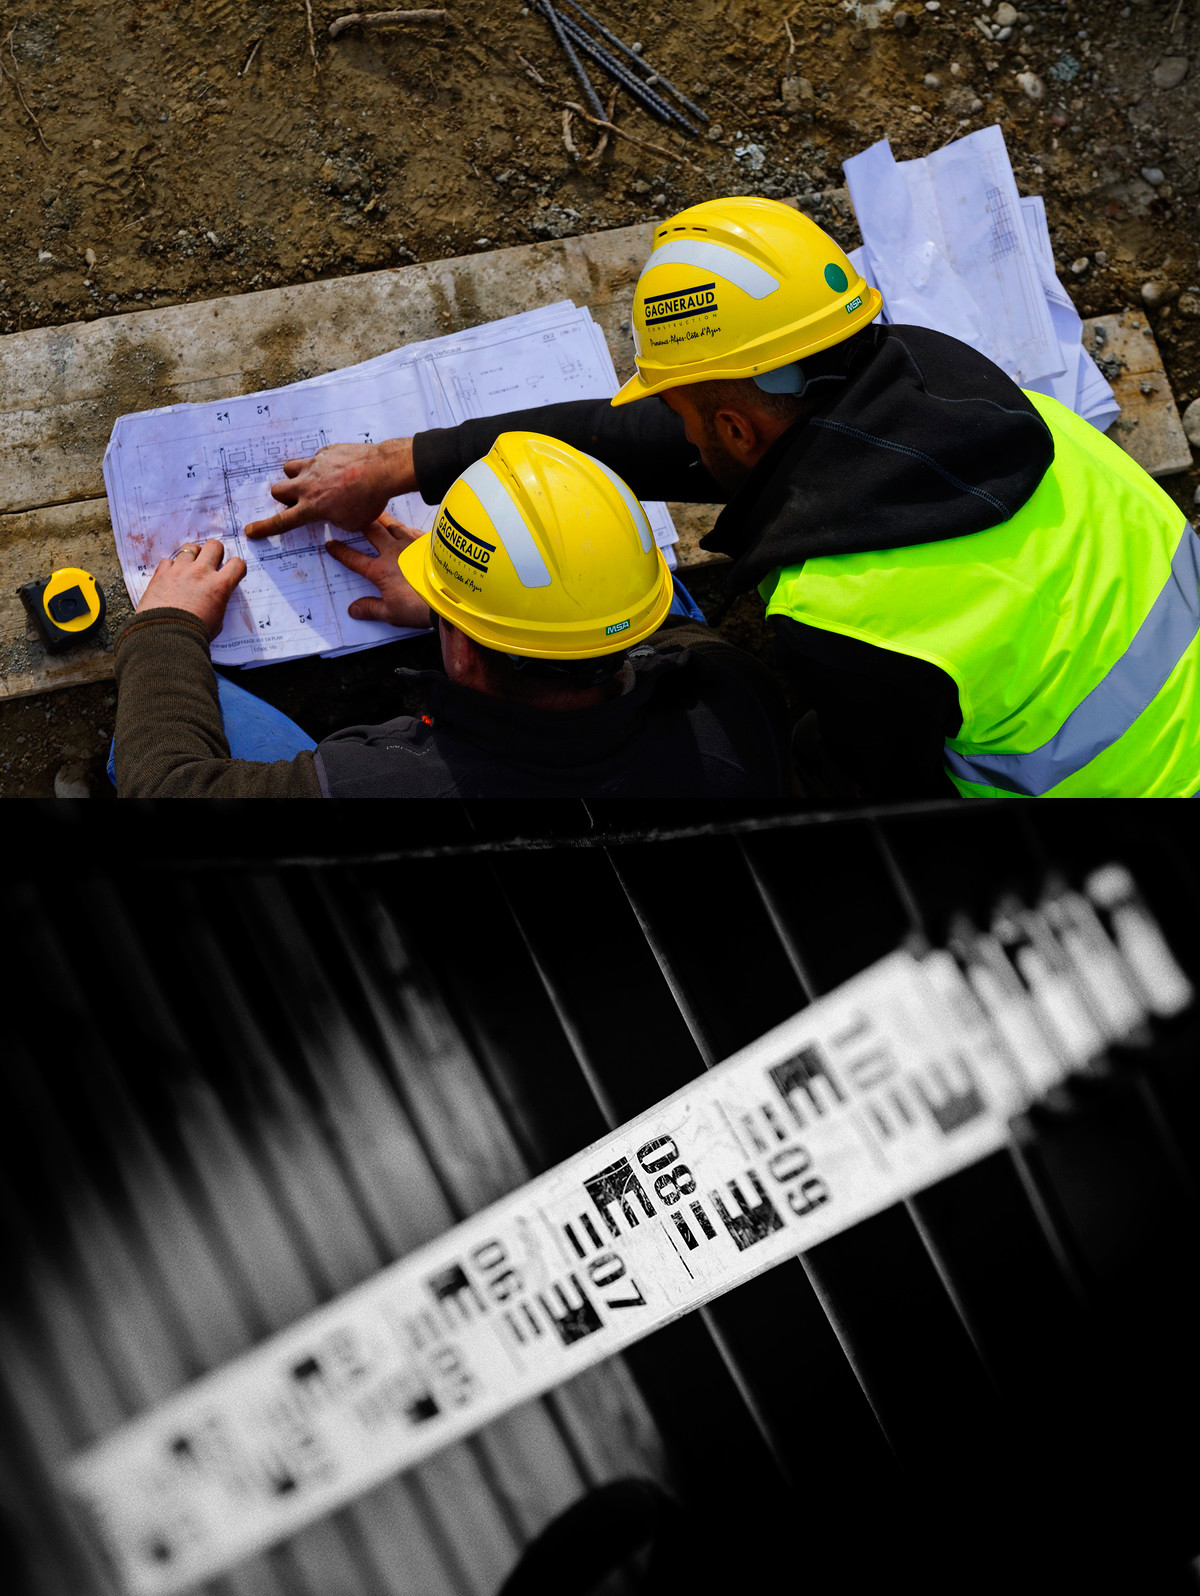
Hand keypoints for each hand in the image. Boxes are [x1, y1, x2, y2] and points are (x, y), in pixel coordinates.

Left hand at [135, 540, 246, 637]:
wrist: (167, 636)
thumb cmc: (195, 633)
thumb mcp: (217, 620)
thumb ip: (219, 602)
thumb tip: (215, 598)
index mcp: (220, 585)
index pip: (237, 564)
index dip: (237, 567)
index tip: (232, 572)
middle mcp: (201, 572)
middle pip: (214, 546)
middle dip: (215, 553)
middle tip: (212, 563)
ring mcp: (180, 570)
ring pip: (190, 547)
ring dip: (193, 555)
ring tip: (190, 566)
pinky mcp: (161, 573)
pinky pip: (168, 561)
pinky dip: (171, 567)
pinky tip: (171, 577)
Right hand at [243, 437, 416, 538]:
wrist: (381, 470)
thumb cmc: (369, 500)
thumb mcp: (351, 523)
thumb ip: (334, 519)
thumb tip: (332, 513)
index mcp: (312, 508)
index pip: (282, 521)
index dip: (264, 528)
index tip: (251, 531)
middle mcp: (307, 486)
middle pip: (277, 490)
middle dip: (284, 497)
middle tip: (298, 500)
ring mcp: (314, 466)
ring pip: (289, 469)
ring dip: (295, 477)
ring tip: (311, 481)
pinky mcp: (324, 452)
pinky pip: (314, 459)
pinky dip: (321, 466)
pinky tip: (338, 469)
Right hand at [324, 512, 432, 627]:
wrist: (450, 597)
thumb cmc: (420, 606)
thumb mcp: (392, 614)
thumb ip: (371, 609)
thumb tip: (353, 609)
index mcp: (380, 570)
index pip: (355, 559)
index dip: (340, 552)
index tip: (331, 544)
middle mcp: (393, 552)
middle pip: (372, 531)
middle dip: (360, 524)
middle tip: (353, 517)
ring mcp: (411, 544)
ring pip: (392, 525)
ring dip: (382, 520)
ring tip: (376, 515)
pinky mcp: (427, 543)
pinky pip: (413, 529)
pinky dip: (405, 527)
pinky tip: (406, 528)